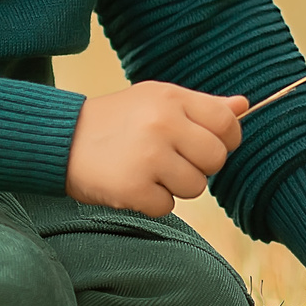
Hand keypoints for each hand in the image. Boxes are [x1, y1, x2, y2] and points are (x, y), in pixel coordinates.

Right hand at [65, 81, 245, 216]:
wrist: (62, 139)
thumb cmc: (117, 120)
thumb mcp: (156, 99)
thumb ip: (202, 105)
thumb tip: (243, 105)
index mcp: (171, 98)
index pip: (227, 123)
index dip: (226, 139)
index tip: (208, 145)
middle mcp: (162, 124)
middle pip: (215, 159)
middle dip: (199, 166)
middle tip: (171, 160)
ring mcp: (148, 157)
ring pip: (195, 187)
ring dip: (175, 186)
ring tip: (148, 170)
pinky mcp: (132, 188)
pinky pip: (167, 206)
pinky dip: (152, 202)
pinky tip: (133, 184)